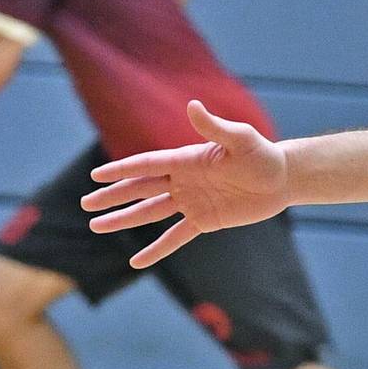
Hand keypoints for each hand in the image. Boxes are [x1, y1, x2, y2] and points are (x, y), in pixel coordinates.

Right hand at [80, 101, 289, 267]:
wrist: (282, 179)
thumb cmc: (262, 155)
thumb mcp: (241, 139)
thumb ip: (215, 127)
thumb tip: (193, 106)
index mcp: (187, 159)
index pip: (148, 165)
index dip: (122, 170)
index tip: (95, 175)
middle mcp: (183, 180)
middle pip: (141, 189)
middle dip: (113, 196)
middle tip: (85, 204)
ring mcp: (191, 201)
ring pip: (150, 213)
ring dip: (124, 220)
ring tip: (96, 226)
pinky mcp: (204, 221)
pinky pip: (175, 237)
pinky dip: (157, 249)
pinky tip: (136, 261)